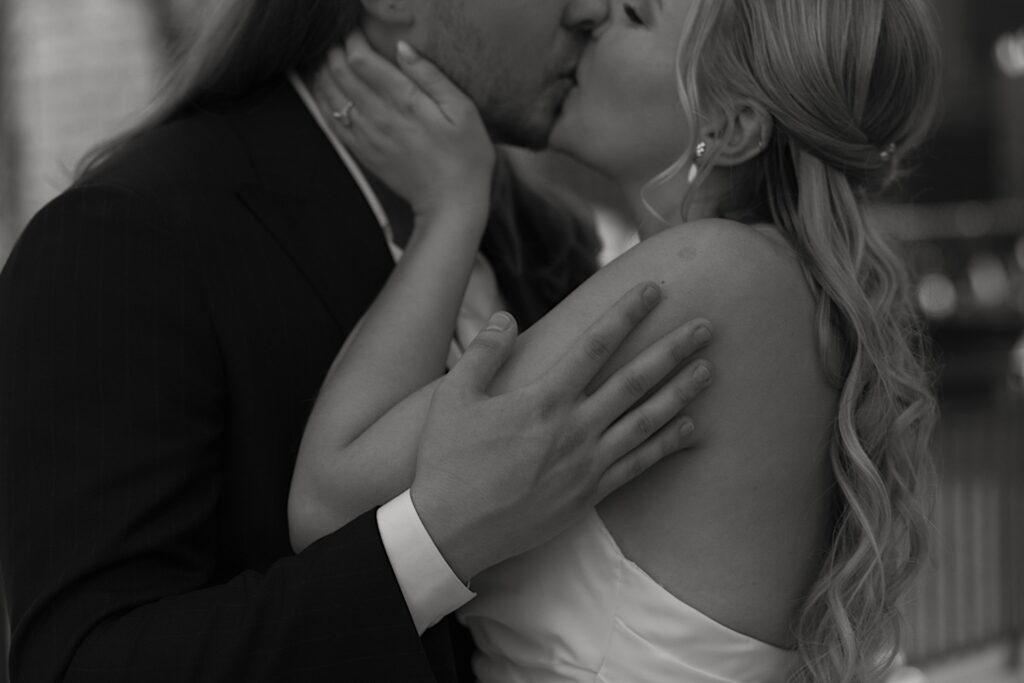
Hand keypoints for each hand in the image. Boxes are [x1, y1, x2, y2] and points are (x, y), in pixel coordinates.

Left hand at [314, 32, 494, 219]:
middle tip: (338, 37)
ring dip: (324, 70)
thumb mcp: (463, 110)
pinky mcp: (362, 152)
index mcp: (404, 101)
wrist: (451, 203)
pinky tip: (324, 87)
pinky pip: (331, 121)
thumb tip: (403, 48)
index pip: (361, 59)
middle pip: (339, 72)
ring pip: (330, 94)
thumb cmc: (465, 156)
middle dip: (334, 49)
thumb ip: (431, 76)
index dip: (352, 38)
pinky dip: (322, 99)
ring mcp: (367, 136)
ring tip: (328, 56)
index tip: (357, 29)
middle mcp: (379, 117)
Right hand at [410, 283, 714, 581]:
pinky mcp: (590, 493)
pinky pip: (640, 464)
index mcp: (543, 398)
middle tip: (707, 327)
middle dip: (674, 349)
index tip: (653, 289)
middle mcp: (574, 427)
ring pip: (647, 420)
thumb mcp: (454, 398)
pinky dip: (668, 444)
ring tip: (710, 370)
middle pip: (636, 379)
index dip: (626, 313)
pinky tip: (691, 429)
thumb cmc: (448, 461)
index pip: (595, 344)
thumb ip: (483, 353)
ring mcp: (587, 462)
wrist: (452, 531)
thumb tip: (507, 318)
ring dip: (682, 393)